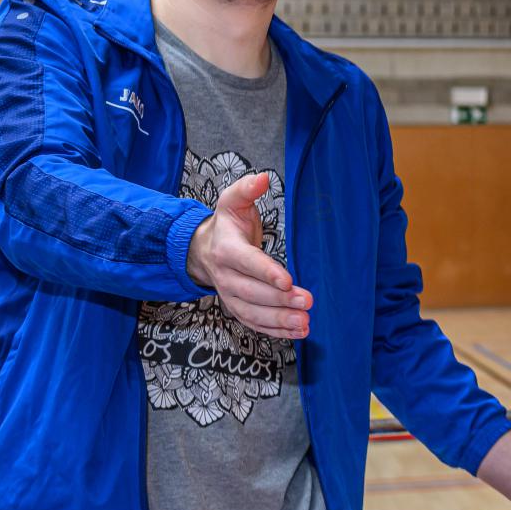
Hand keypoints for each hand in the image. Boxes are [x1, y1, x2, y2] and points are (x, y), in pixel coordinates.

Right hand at [185, 172, 310, 338]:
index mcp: (226, 249)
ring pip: (252, 312)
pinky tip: (297, 331)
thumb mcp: (232, 202)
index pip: (247, 263)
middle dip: (279, 300)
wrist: (203, 250)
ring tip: (305, 323)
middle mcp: (225, 276)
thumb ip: (246, 190)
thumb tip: (262, 178)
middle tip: (308, 302)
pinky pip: (253, 323)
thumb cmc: (227, 225)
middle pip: (252, 292)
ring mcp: (229, 295)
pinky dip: (274, 330)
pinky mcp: (237, 308)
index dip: (266, 272)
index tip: (288, 280)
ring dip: (279, 320)